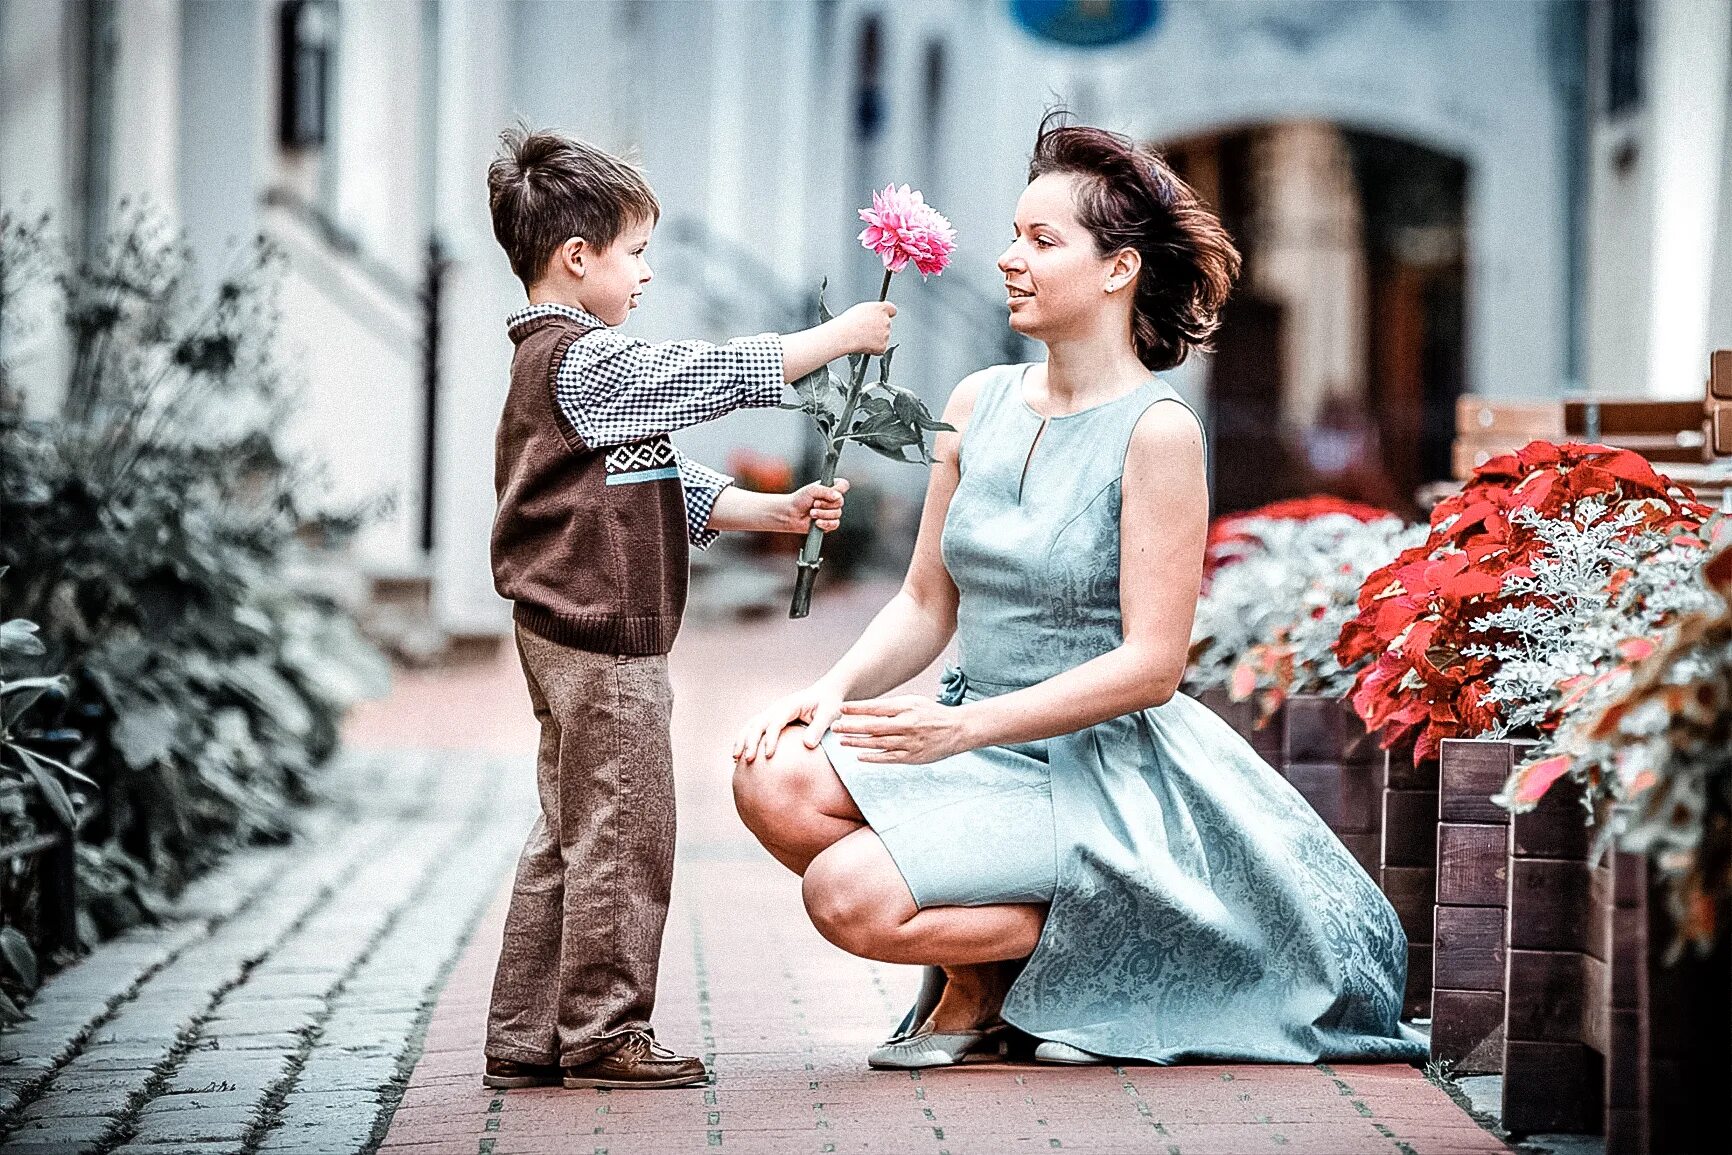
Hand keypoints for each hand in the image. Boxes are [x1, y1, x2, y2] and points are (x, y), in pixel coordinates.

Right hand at [732, 681, 846, 762]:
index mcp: (790, 705)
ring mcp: (772, 712)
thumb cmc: (828, 704)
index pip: (775, 722)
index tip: (768, 755)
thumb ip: (818, 728)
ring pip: (751, 725)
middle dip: (750, 741)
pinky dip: (745, 740)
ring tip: (735, 759)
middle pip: (758, 723)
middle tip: (748, 760)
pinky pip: (754, 728)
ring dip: (742, 740)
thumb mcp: (829, 714)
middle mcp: (777, 707)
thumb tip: (807, 745)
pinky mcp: (771, 718)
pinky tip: (739, 755)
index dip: (770, 738)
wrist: (825, 693)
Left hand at [780, 478, 848, 533]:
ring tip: (811, 513)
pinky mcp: (829, 523)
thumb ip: (826, 491)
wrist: (790, 514)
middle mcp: (833, 500)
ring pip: (837, 514)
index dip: (839, 489)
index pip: (843, 485)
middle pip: (841, 502)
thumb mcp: (812, 490)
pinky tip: (817, 523)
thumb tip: (838, 496)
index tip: (830, 491)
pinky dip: (825, 523)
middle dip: (826, 504)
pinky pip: (835, 524)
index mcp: (831, 488)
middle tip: (814, 504)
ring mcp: (832, 512)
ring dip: (823, 514)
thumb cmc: (800, 499)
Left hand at [828, 695, 974, 763]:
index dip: (857, 709)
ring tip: (842, 741)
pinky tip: (859, 756)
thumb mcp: (913, 702)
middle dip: (852, 727)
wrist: (957, 729)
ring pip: (878, 743)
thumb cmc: (932, 713)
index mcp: (906, 707)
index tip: (841, 709)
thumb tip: (866, 710)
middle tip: (835, 727)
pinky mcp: (913, 756)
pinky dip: (873, 757)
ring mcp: (909, 742)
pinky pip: (888, 758)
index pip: (876, 708)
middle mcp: (907, 724)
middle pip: (873, 727)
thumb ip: (892, 707)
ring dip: (858, 742)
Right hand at [837, 301, 896, 355]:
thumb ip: (873, 311)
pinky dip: (873, 348)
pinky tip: (863, 344)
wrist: (844, 336)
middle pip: (886, 325)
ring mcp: (886, 335)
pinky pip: (880, 348)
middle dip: (878, 328)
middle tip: (865, 330)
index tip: (884, 317)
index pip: (892, 310)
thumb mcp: (862, 309)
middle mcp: (886, 321)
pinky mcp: (883, 346)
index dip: (888, 314)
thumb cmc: (849, 322)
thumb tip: (875, 315)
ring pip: (883, 337)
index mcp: (882, 309)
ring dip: (875, 338)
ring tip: (861, 336)